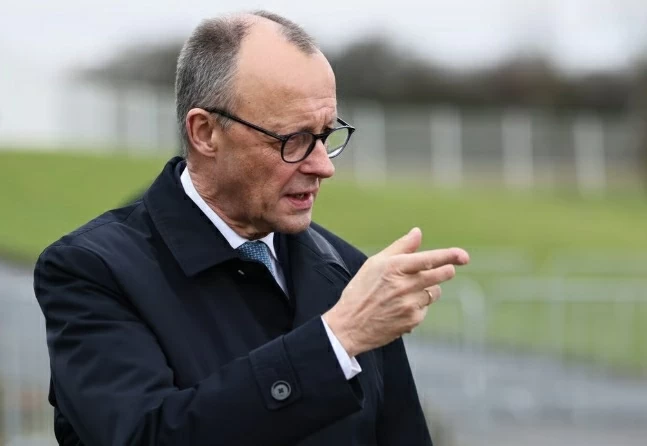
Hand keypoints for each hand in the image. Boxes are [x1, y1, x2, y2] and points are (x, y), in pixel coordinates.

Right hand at [322, 228, 468, 356]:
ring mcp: (410, 304)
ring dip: (427, 289)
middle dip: (446, 270)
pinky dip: (418, 306)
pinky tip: (400, 308)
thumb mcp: (375, 264)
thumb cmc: (360, 290)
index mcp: (395, 267)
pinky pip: (425, 308)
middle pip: (440, 275)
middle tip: (446, 270)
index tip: (463, 256)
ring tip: (406, 293)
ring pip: (434, 292)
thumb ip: (400, 247)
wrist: (349, 325)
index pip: (429, 259)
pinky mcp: (413, 320)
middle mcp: (404, 285)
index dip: (449, 256)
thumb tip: (417, 232)